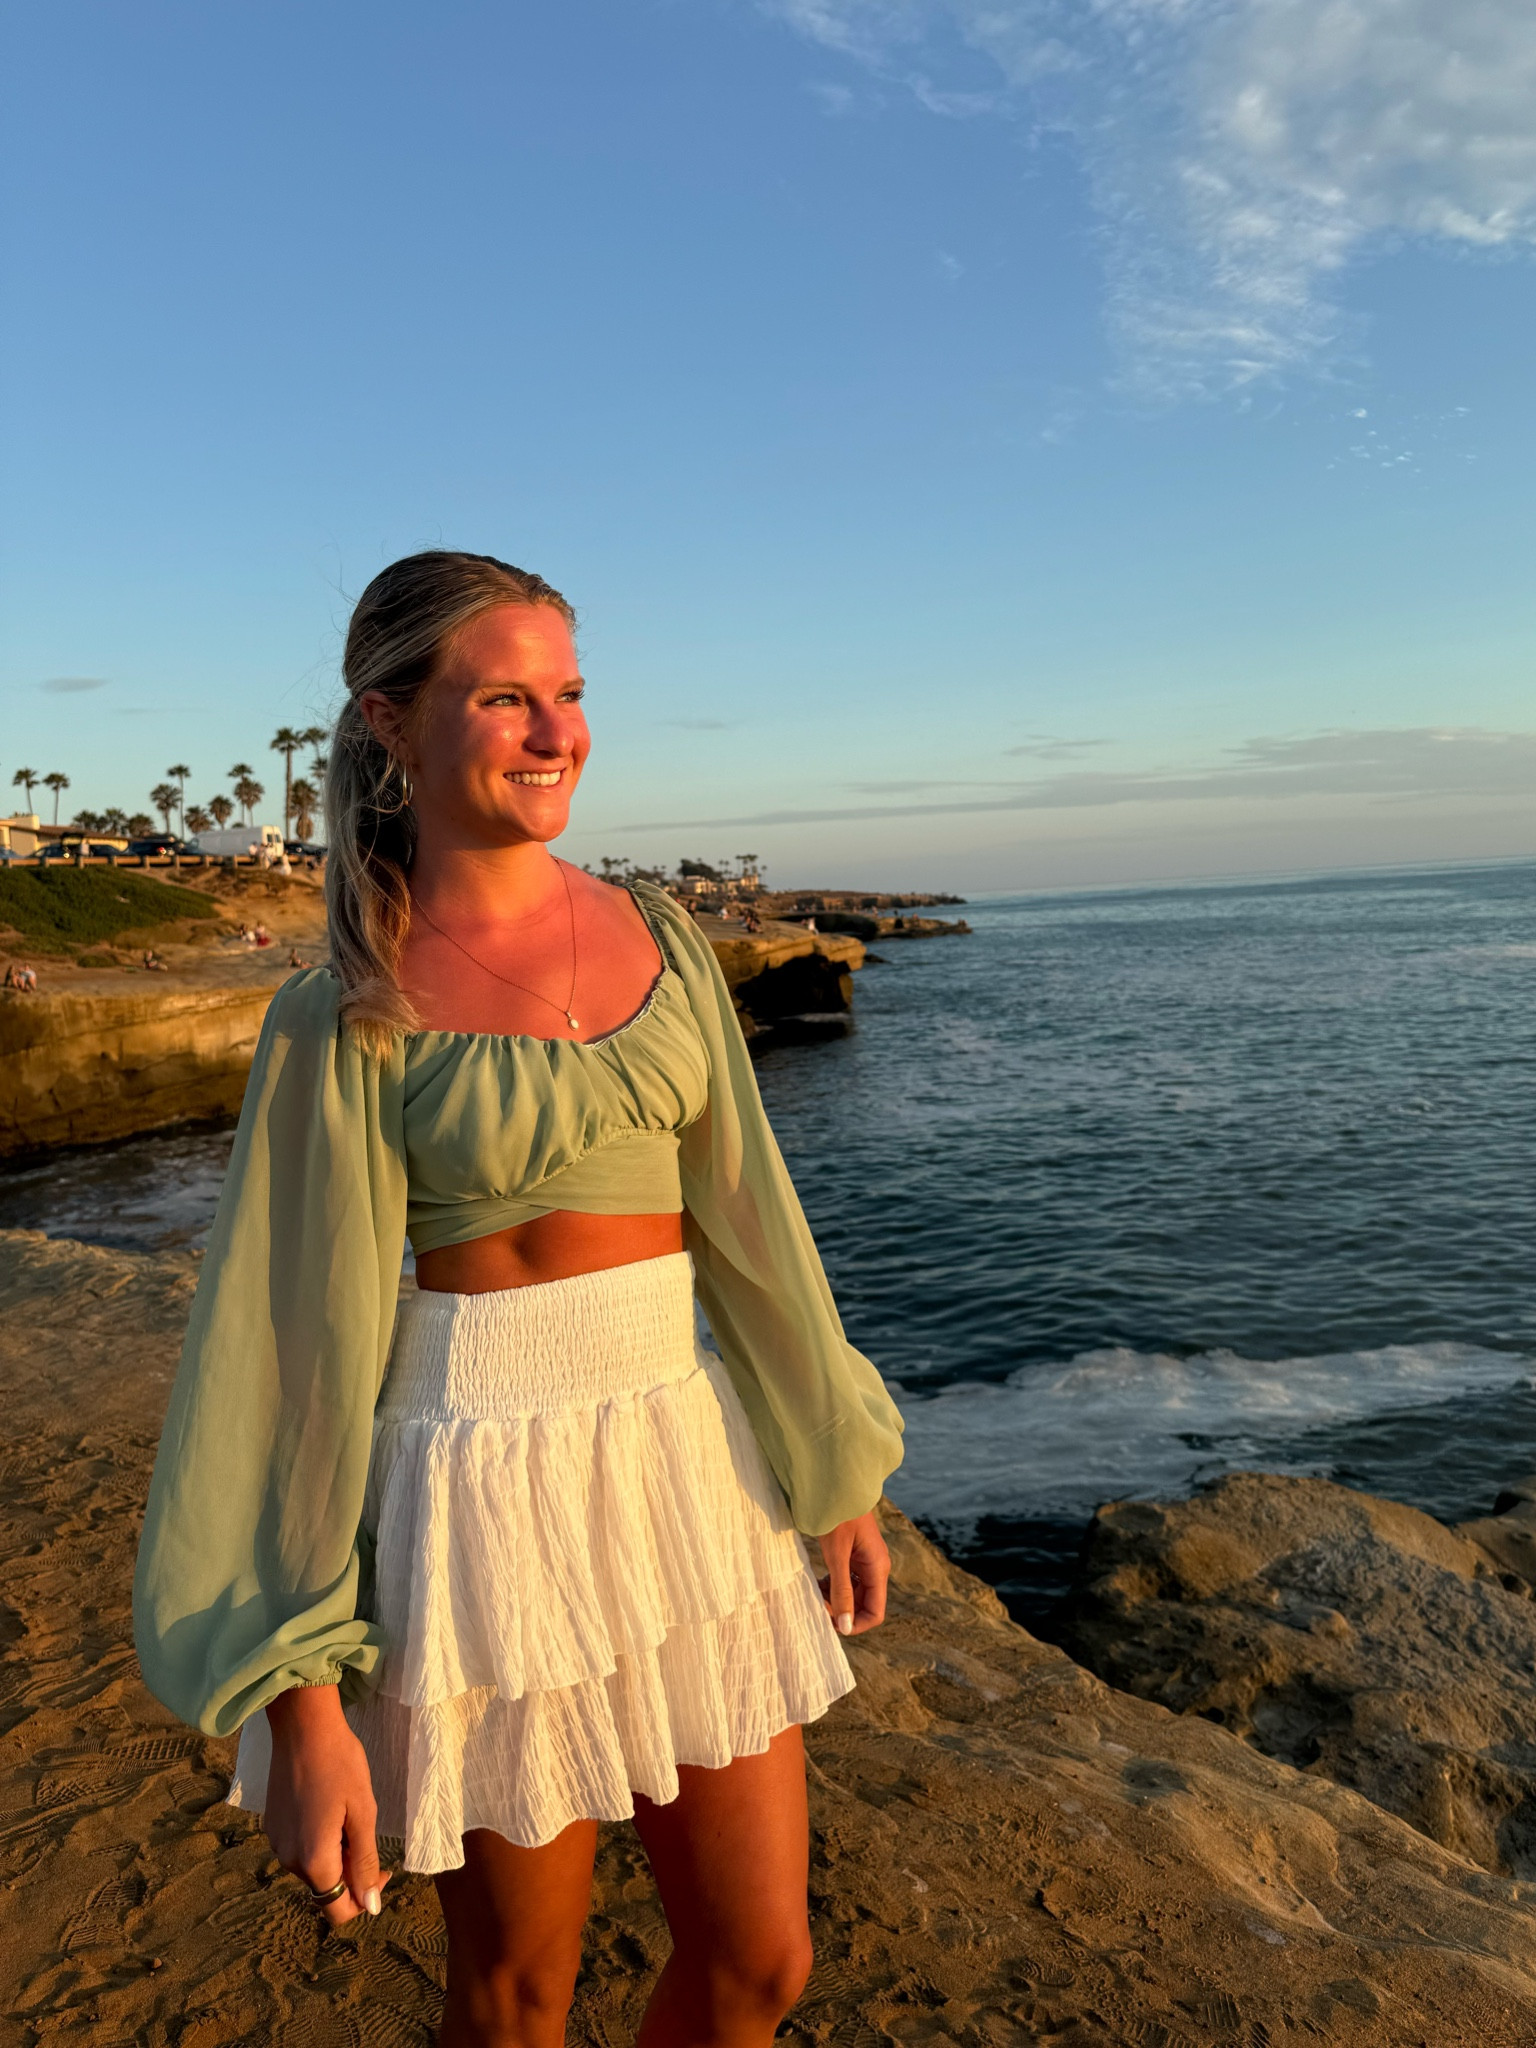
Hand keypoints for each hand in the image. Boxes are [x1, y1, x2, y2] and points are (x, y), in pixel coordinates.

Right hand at [263, 1685, 390, 1927]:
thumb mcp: (362, 1812)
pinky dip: (318, 1839)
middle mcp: (288, 1860)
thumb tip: (370, 1907)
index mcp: (313, 1861)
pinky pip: (300, 1847)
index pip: (338, 1911)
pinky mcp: (272, 1825)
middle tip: (364, 1827)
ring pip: (313, 1867)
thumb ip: (365, 1862)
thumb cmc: (340, 1764)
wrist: (303, 1726)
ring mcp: (276, 1842)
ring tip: (345, 1812)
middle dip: (350, 1870)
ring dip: (334, 1853)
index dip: (364, 1898)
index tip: (382, 1866)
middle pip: (326, 1888)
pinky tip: (327, 1805)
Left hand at [817, 1511, 889, 1637]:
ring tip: (814, 1592)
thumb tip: (845, 1626)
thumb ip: (841, 1591)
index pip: (875, 1612)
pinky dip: (833, 1586)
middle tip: (816, 1604)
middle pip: (862, 1604)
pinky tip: (817, 1582)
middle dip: (841, 1610)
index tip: (830, 1622)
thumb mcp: (837, 1555)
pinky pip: (847, 1580)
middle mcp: (875, 1567)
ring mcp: (865, 1561)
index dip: (855, 1624)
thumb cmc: (837, 1516)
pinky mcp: (854, 1555)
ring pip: (853, 1593)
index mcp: (877, 1568)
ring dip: (835, 1598)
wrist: (836, 1485)